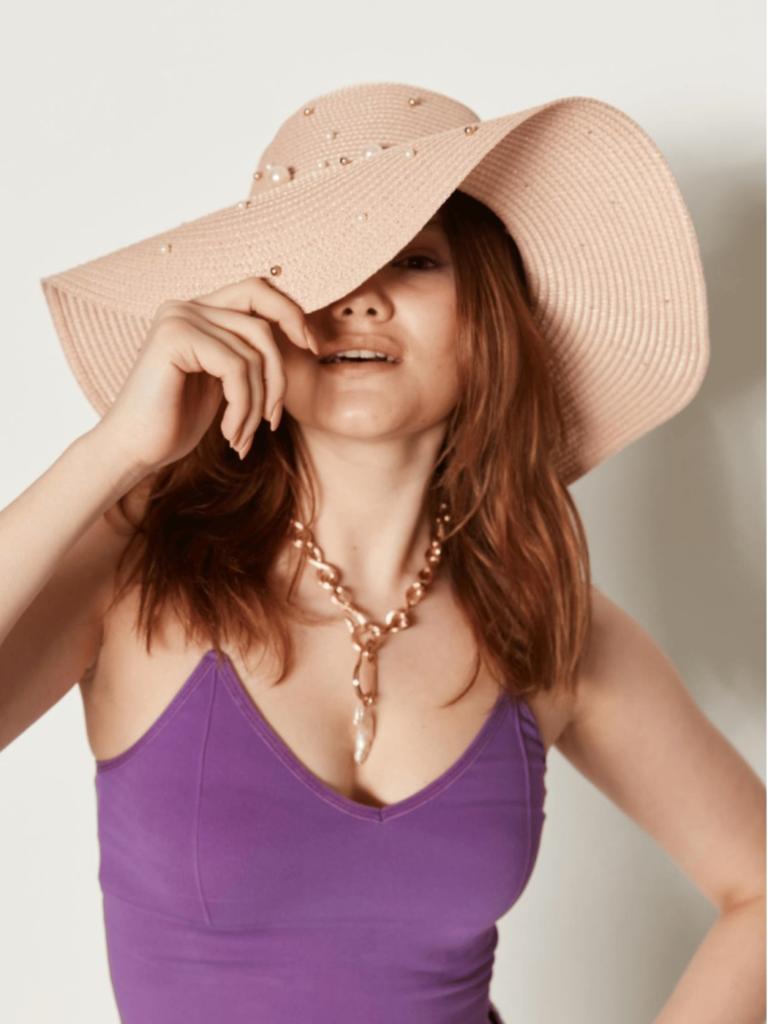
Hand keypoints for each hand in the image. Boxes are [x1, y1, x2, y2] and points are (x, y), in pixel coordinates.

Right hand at [92, 277, 316, 472]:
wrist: (133, 450)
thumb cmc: (176, 423)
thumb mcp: (223, 382)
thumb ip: (248, 354)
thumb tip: (299, 336)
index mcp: (199, 311)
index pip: (258, 291)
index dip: (291, 313)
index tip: (311, 347)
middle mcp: (186, 305)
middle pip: (262, 318)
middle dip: (279, 371)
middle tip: (274, 418)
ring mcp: (178, 318)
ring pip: (252, 353)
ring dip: (256, 405)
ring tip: (242, 437)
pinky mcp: (174, 338)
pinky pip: (236, 368)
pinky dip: (242, 407)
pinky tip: (230, 435)